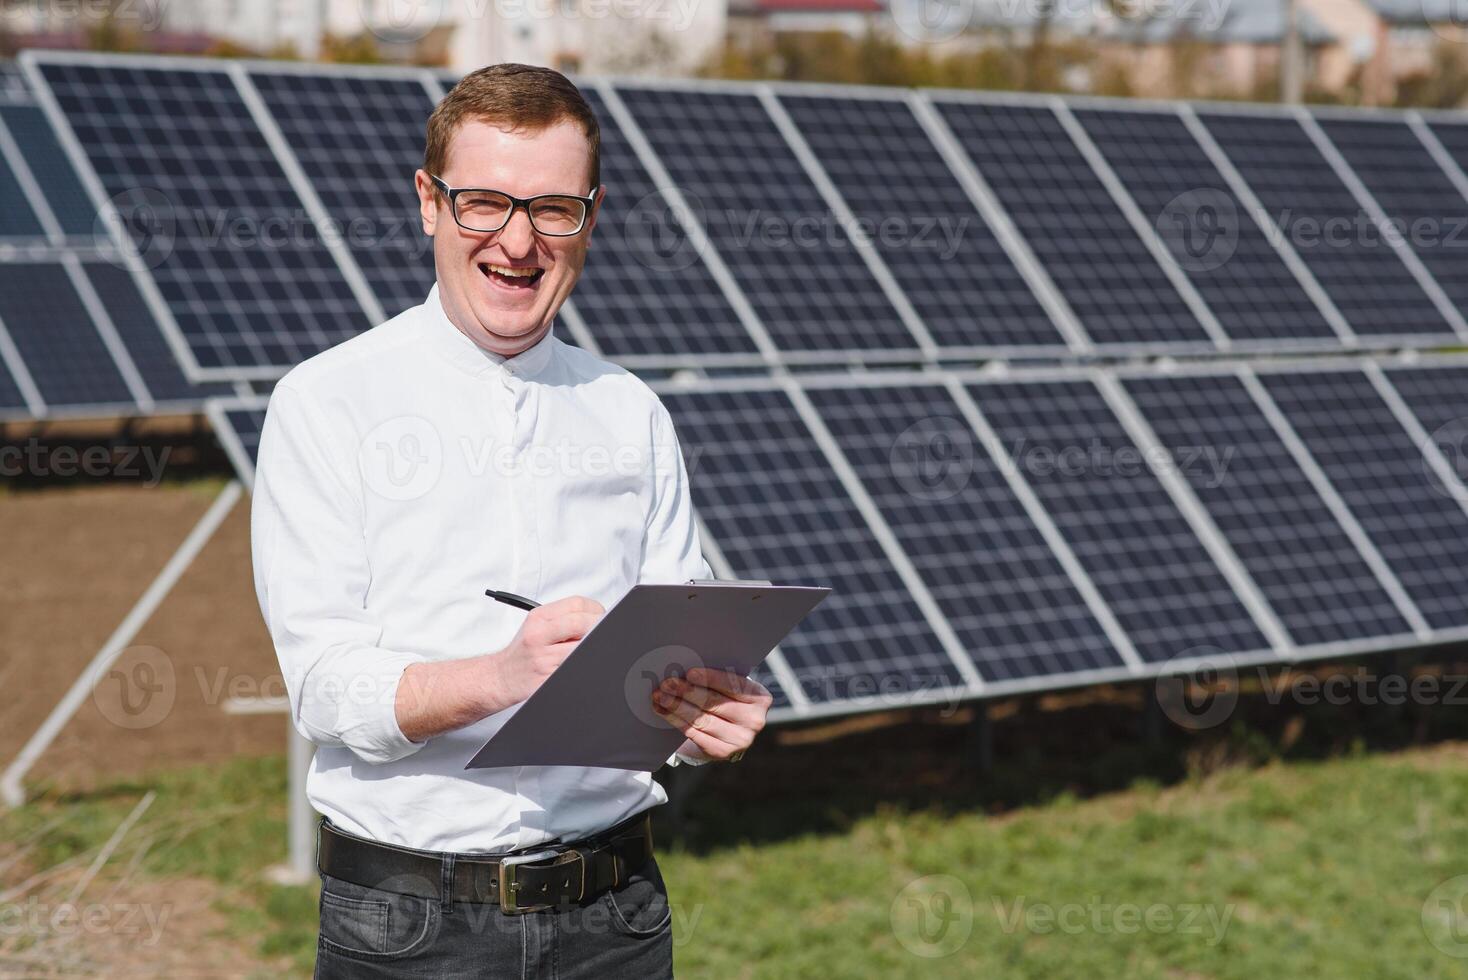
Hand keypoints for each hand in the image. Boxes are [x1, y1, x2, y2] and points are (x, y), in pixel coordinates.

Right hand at [486, 596, 603, 709]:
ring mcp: (543, 659)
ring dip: (591, 648)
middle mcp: (538, 636)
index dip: (595, 610)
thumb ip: (564, 619)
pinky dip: (582, 664)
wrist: (500, 678)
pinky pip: (574, 669)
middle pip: (581, 623)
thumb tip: (597, 618)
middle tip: (601, 634)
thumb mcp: (536, 627)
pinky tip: (577, 663)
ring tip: (587, 649)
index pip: (576, 604)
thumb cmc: (522, 652)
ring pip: (581, 648)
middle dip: (598, 627)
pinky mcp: (547, 680)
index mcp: (538, 618)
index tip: (600, 616)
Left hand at [651, 667, 771, 761]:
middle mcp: (755, 720)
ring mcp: (740, 739)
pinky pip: (695, 733)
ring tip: (660, 696)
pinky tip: (663, 711)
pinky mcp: (723, 752)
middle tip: (668, 683)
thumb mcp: (729, 688)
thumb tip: (686, 670)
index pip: (733, 685)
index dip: (710, 678)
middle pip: (714, 702)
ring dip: (677, 706)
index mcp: (760, 697)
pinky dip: (675, 721)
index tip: (690, 673)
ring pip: (701, 719)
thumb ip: (716, 679)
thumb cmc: (726, 700)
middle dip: (687, 691)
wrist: (728, 732)